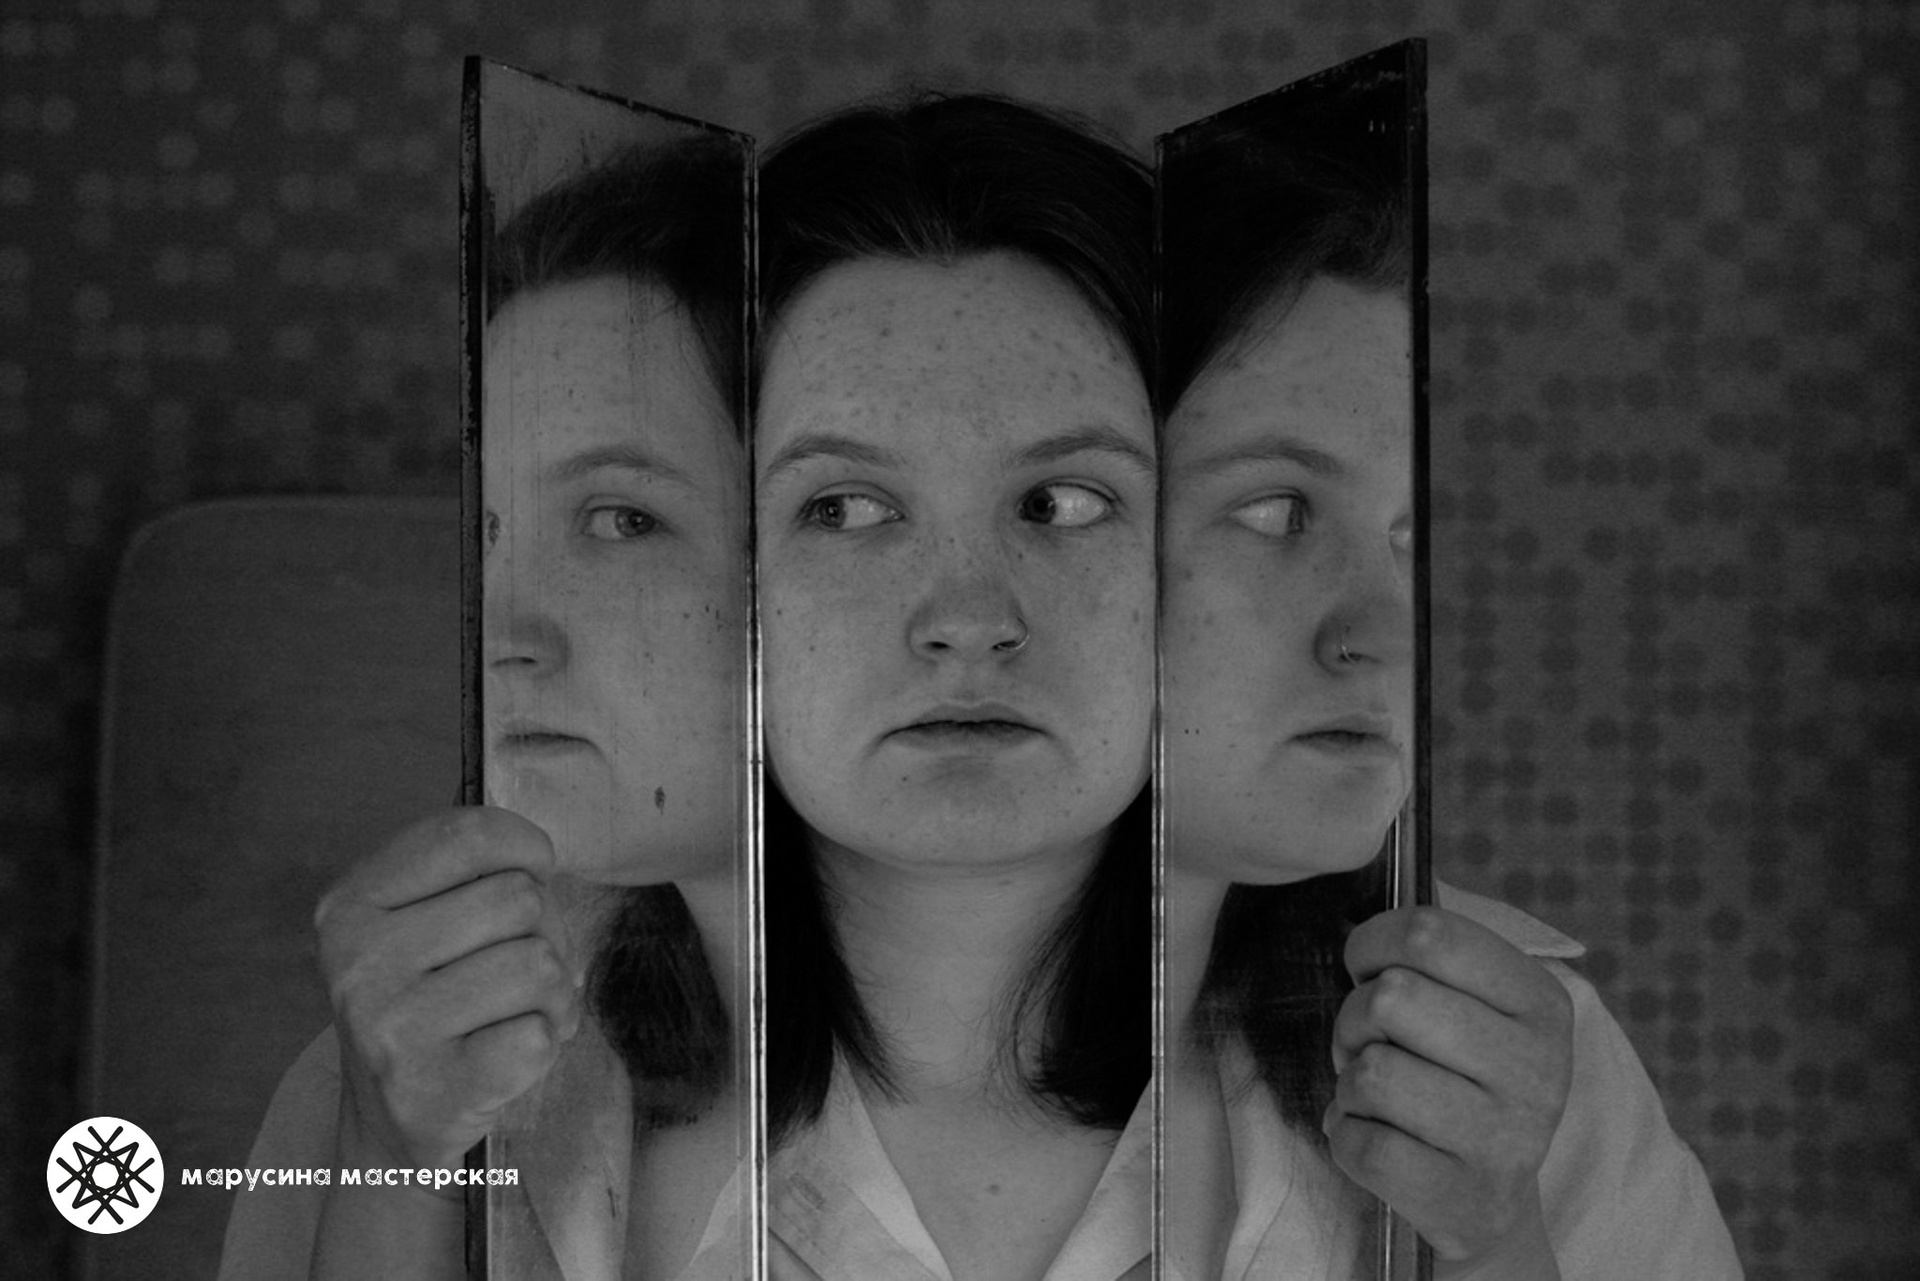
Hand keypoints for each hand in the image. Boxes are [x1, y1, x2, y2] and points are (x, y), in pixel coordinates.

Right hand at [315, 807, 580, 1174]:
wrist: (389, 1125)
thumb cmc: (425, 1004)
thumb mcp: (416, 924)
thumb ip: (467, 875)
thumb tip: (539, 858)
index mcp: (350, 905)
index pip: (466, 835)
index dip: (525, 846)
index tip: (534, 871)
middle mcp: (360, 962)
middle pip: (519, 898)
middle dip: (546, 931)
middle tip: (520, 971)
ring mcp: (392, 1028)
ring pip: (539, 963)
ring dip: (554, 991)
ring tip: (521, 1012)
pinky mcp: (434, 1088)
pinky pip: (539, 1034)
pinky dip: (547, 1041)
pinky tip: (512, 1052)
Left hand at [1325, 906, 1572, 1274]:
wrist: (1487, 1200)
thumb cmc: (1459, 1077)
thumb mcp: (1474, 1003)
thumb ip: (1433, 944)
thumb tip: (1364, 857)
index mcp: (1542, 1003)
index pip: (1430, 931)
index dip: (1373, 941)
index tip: (1367, 967)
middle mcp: (1537, 1069)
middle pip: (1391, 998)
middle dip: (1354, 1017)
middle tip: (1369, 1040)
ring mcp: (1503, 1138)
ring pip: (1370, 1072)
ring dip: (1350, 1080)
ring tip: (1376, 1092)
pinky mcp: (1458, 1194)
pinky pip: (1358, 1140)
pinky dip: (1345, 1133)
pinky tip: (1376, 1135)